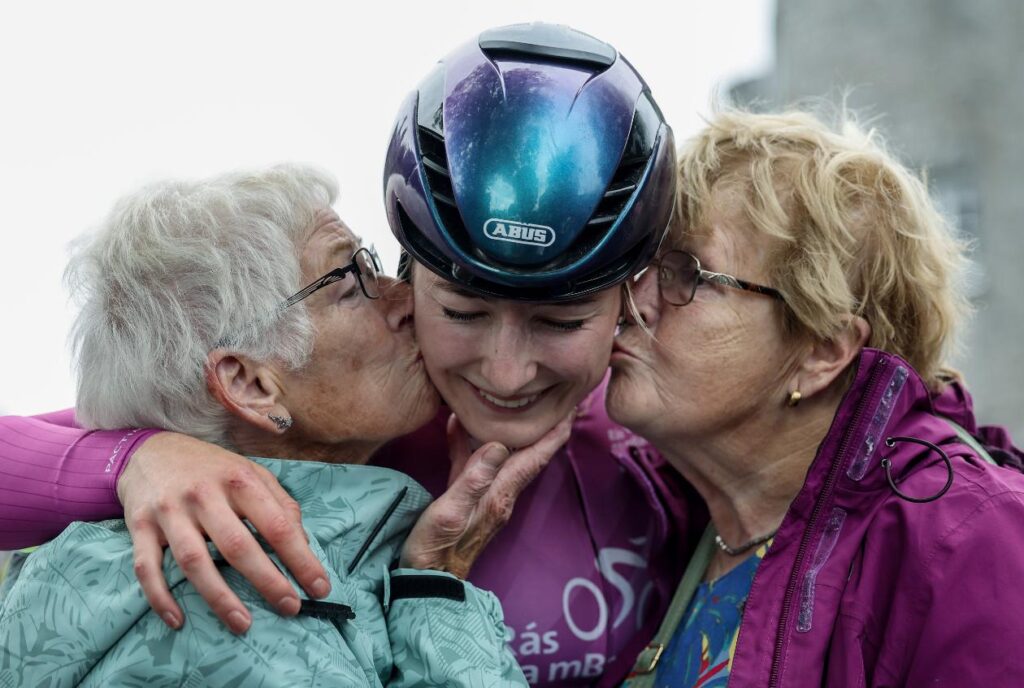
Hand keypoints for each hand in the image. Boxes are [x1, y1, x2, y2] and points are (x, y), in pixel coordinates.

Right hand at [117, 432, 330, 633]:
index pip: (276, 524)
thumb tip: (304, 543)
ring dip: (220, 597)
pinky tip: (178, 620)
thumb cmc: (211, 469)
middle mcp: (203, 494)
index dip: (300, 558)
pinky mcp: (139, 526)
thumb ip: (280, 504)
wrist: (150, 452)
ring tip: (244, 624)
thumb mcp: (251, 473)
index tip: (319, 586)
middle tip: (290, 608)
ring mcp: (169, 511)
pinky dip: (160, 597)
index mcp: (238, 479)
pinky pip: (147, 568)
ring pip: (194, 561)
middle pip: (238, 545)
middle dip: (268, 581)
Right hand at [400, 412, 572, 578]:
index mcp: (499, 495)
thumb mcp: (450, 511)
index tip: (570, 409)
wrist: (427, 581)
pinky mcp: (468, 500)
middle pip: (527, 455)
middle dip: (542, 428)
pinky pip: (475, 464)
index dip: (554, 434)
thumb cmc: (435, 548)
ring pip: (503, 457)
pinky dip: (469, 444)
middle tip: (554, 400)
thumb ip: (473, 479)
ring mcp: (485, 497)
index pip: (534, 458)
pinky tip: (457, 425)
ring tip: (518, 407)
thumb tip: (498, 444)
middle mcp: (499, 494)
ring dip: (511, 433)